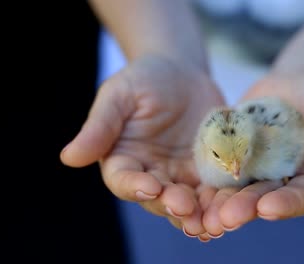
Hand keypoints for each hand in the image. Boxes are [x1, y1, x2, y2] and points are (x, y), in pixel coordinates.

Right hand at [60, 55, 224, 236]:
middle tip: (186, 210)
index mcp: (123, 160)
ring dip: (200, 213)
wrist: (181, 73)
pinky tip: (234, 206)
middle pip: (159, 198)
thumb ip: (99, 126)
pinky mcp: (207, 172)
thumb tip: (68, 158)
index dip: (135, 185)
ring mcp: (181, 176)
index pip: (124, 180)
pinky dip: (223, 199)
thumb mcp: (118, 95)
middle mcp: (151, 174)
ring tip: (213, 222)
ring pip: (189, 202)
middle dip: (172, 205)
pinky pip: (215, 189)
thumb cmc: (143, 79)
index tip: (150, 186)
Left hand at [200, 69, 303, 234]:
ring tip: (204, 212)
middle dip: (247, 209)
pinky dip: (207, 181)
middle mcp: (286, 183)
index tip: (270, 208)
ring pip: (239, 192)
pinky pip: (221, 172)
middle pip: (267, 200)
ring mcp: (260, 174)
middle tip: (226, 218)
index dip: (288, 203)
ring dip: (222, 203)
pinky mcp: (237, 160)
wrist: (297, 82)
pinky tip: (189, 187)